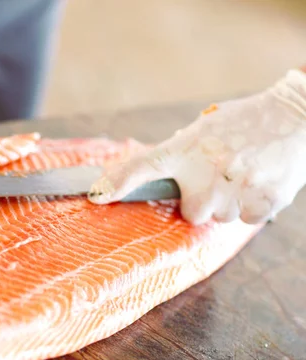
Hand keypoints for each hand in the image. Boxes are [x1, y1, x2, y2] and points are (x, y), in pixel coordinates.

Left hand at [88, 69, 305, 224]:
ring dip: (229, 203)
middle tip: (220, 175)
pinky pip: (247, 220)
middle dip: (202, 200)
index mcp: (187, 148)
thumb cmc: (242, 124)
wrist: (296, 117)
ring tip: (245, 173)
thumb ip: (178, 156)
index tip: (96, 194)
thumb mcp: (202, 131)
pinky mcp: (264, 201)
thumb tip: (157, 180)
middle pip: (192, 213)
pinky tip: (261, 181)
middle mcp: (207, 171)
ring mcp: (236, 188)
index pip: (145, 166)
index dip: (119, 181)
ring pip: (221, 217)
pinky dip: (253, 206)